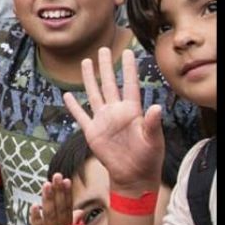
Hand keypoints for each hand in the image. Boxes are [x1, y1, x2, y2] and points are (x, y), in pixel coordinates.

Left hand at [30, 173, 74, 224]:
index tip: (67, 180)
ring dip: (48, 199)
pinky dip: (36, 217)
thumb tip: (81, 210)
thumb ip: (73, 223)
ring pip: (49, 215)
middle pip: (59, 209)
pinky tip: (34, 205)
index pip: (67, 208)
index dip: (67, 194)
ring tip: (46, 184)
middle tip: (57, 175)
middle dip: (58, 191)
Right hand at [61, 48, 163, 192]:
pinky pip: (81, 116)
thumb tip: (157, 107)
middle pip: (109, 84)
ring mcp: (103, 120)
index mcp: (132, 111)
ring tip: (85, 62)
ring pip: (94, 94)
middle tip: (102, 48)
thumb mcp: (153, 141)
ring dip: (89, 79)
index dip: (129, 68)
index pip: (130, 84)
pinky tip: (67, 96)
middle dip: (106, 66)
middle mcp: (116, 111)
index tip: (128, 52)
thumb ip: (153, 124)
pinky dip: (73, 107)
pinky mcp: (93, 132)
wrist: (133, 176)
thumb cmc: (148, 158)